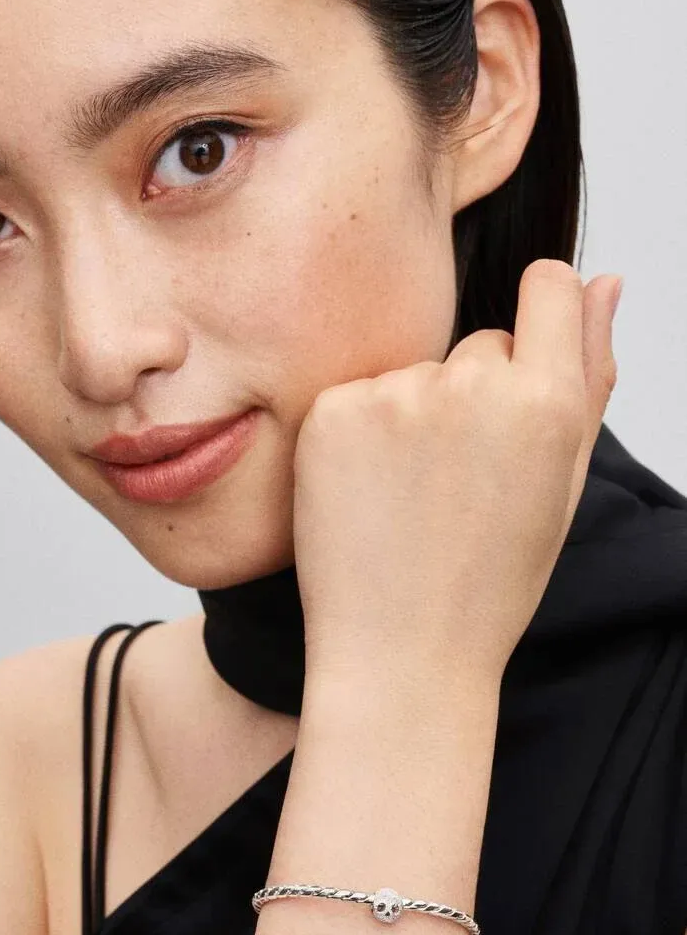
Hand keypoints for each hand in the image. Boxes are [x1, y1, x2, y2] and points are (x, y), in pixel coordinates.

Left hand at [292, 260, 621, 683]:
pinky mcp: (332, 412)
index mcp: (546, 402)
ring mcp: (394, 396)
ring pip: (416, 373)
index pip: (549, 285)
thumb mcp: (563, 484)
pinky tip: (369, 496)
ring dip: (416, 417)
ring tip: (413, 499)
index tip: (524, 360)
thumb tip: (603, 280)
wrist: (401, 654)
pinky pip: (359, 396)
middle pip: (480, 343)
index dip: (541, 312)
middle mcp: (471, 385)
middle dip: (477, 395)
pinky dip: (362, 434)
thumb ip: (590, 375)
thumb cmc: (491, 580)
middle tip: (461, 484)